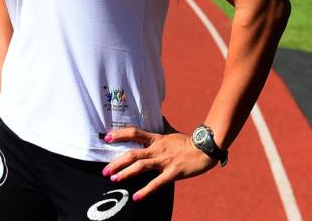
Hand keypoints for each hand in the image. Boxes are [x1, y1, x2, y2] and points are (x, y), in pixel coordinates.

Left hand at [99, 127, 217, 200]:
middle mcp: (157, 149)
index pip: (134, 132)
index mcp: (156, 138)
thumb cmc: (188, 142)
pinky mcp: (173, 173)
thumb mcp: (172, 131)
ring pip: (141, 166)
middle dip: (117, 162)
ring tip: (114, 179)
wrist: (206, 149)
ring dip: (126, 173)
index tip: (107, 138)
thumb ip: (162, 125)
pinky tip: (136, 197)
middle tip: (105, 170)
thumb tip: (158, 114)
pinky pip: (157, 183)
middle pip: (133, 153)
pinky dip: (146, 190)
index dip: (120, 134)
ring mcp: (164, 161)